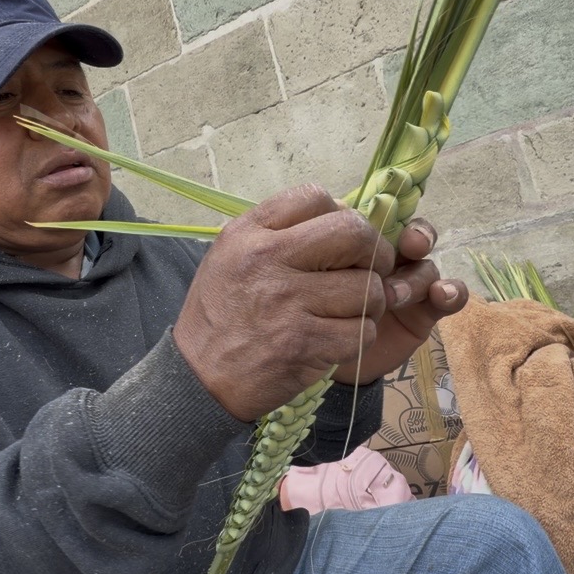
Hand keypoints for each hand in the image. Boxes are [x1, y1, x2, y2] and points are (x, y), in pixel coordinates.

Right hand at [174, 184, 393, 421]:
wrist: (198, 377)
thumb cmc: (221, 314)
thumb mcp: (231, 256)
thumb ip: (279, 231)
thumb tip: (343, 212)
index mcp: (249, 233)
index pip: (315, 196)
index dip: (341, 214)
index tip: (341, 240)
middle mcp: (267, 259)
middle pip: (354, 234)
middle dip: (374, 253)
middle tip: (369, 271)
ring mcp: (287, 302)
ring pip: (368, 287)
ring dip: (370, 303)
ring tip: (351, 312)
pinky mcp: (303, 343)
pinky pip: (362, 331)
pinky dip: (360, 337)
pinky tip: (339, 339)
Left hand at [329, 217, 467, 384]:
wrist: (326, 360)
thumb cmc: (316, 312)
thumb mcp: (315, 278)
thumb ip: (325, 248)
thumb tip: (336, 211)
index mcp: (367, 245)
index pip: (387, 219)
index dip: (390, 216)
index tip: (376, 228)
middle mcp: (393, 261)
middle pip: (415, 237)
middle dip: (418, 236)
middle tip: (412, 245)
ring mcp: (411, 285)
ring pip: (427, 268)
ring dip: (415, 278)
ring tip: (394, 296)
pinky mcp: (427, 311)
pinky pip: (450, 297)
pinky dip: (452, 293)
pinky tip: (443, 296)